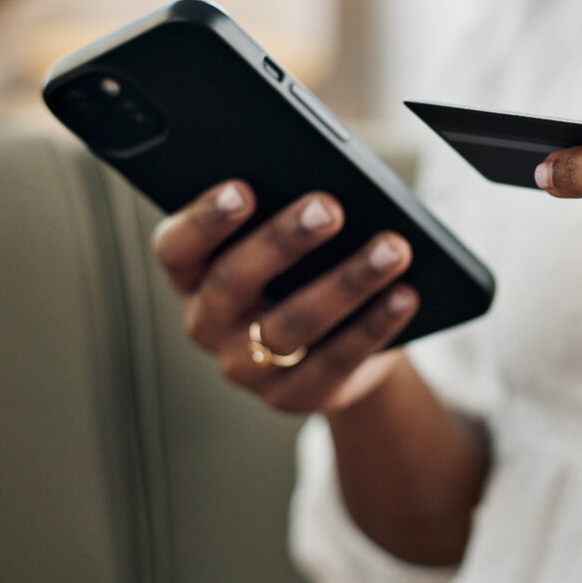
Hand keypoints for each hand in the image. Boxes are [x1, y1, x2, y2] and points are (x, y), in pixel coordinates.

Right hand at [152, 181, 420, 414]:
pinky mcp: (292, 396)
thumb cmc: (302, 265)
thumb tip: (325, 186)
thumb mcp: (283, 238)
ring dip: (347, 282)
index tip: (242, 189)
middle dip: (284, 241)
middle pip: (235, 281)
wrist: (330, 343)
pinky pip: (334, 362)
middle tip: (330, 207)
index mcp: (191, 273)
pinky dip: (373, 325)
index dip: (204, 220)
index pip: (177, 246)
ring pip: (292, 325)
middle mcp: (207, 322)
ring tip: (392, 248)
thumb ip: (283, 208)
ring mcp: (245, 367)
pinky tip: (404, 294)